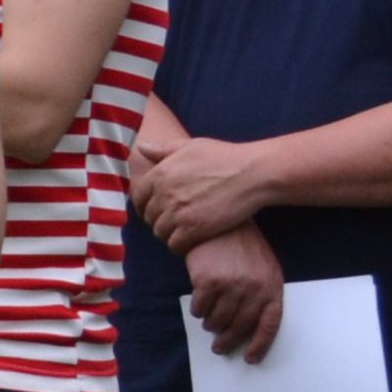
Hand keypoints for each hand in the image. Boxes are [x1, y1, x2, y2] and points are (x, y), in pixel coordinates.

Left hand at [132, 132, 276, 249]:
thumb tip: (141, 147)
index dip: (144, 205)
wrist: (254, 173)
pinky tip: (189, 241)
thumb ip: (163, 149)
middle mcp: (164, 194)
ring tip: (181, 231)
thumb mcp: (192, 146)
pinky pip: (174, 244)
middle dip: (158, 220)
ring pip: (160, 232)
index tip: (154, 209)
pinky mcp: (193, 229)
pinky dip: (179, 245)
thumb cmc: (225, 157)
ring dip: (168, 234)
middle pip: (149, 217)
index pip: (137, 197)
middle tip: (172, 221)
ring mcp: (178, 213)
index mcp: (160, 174)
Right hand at [184, 224, 284, 360]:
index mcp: (272, 286)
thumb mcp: (263, 268)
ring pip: (217, 321)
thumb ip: (261, 293)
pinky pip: (200, 309)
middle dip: (228, 341)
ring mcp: (231, 286)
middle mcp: (254, 289)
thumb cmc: (243, 246)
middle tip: (220, 348)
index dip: (260, 345)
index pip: (269, 325)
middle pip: (240, 327)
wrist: (222, 222)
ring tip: (209, 323)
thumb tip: (247, 323)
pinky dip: (198, 311)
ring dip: (211, 325)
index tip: (250, 358)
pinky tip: (200, 305)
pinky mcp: (208, 282)